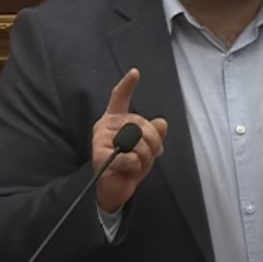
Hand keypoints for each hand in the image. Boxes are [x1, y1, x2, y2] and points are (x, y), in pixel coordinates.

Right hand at [93, 68, 167, 212]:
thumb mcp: (147, 148)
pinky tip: (128, 170)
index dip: (127, 85)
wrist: (115, 189)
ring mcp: (101, 140)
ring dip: (145, 157)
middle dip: (154, 141)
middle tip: (154, 153)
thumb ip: (154, 134)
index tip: (135, 72)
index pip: (119, 98)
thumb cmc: (129, 165)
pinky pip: (131, 158)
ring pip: (137, 142)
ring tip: (137, 164)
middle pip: (139, 123)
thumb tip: (162, 123)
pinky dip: (135, 167)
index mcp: (115, 119)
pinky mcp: (100, 156)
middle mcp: (106, 126)